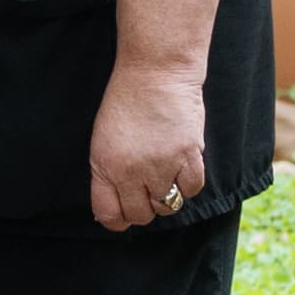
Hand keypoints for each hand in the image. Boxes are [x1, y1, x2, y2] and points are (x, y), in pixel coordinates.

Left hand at [89, 57, 213, 232]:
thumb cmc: (124, 104)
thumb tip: (115, 205)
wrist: (154, 74)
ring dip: (165, 197)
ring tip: (162, 177)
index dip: (116, 219)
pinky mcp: (189, 156)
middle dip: (142, 209)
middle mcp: (132, 170)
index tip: (121, 214)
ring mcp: (162, 165)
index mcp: (105, 165)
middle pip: (140, 214)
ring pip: (168, 206)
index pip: (109, 213)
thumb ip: (108, 172)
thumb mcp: (102, 139)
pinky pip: (192, 189)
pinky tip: (180, 170)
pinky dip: (187, 186)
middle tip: (145, 194)